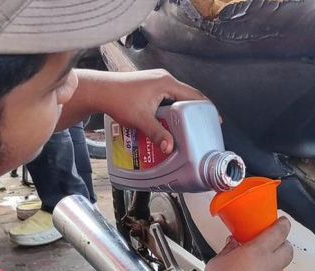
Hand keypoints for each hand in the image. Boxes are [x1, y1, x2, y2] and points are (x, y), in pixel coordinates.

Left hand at [84, 69, 208, 153]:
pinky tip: (169, 121)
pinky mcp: (149, 86)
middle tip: (202, 126)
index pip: (194, 95)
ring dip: (181, 111)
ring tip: (187, 127)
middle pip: (187, 96)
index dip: (206, 108)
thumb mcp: (140, 119)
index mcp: (166, 83)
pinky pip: (167, 97)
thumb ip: (157, 133)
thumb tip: (169, 147)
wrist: (100, 90)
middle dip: (195, 112)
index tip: (214, 118)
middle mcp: (163, 79)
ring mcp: (156, 81)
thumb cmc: (117, 98)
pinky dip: (171, 109)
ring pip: (176, 97)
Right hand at [197, 218, 293, 270]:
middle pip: (288, 250)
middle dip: (282, 246)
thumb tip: (233, 243)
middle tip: (270, 249)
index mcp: (258, 251)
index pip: (279, 232)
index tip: (283, 223)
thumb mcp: (217, 263)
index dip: (283, 225)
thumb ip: (229, 250)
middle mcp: (271, 266)